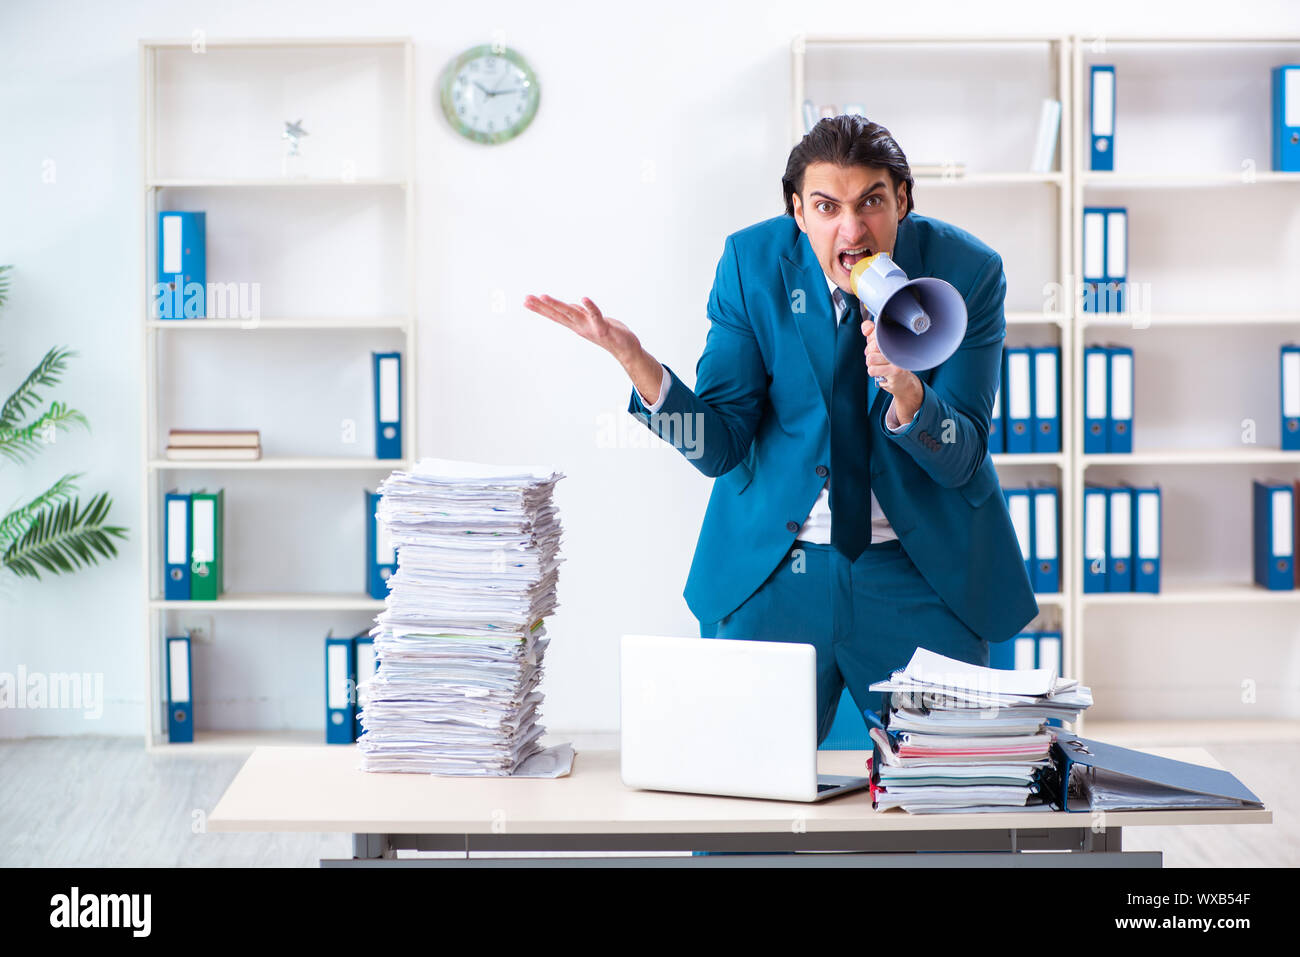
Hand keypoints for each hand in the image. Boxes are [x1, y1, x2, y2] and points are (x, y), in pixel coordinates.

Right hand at [524, 294, 641, 364]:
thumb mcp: (592, 321)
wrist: (626, 349)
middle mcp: (580, 326)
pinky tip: (583, 298)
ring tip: (544, 296)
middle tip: (527, 298)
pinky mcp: (604, 327)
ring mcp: (590, 327)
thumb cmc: (609, 333)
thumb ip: (581, 313)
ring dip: (557, 304)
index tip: (526, 301)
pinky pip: (596, 315)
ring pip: (571, 313)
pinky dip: (590, 307)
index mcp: (576, 324)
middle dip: (542, 306)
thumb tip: (569, 305)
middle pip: (558, 313)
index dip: (540, 308)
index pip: (555, 315)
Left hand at [862, 318, 922, 424]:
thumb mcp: (881, 345)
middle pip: (873, 345)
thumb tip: (866, 329)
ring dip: (871, 364)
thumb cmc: (891, 361)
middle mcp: (899, 345)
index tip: (875, 342)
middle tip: (877, 356)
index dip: (871, 338)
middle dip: (870, 352)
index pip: (875, 331)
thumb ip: (872, 334)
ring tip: (880, 365)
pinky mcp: (895, 371)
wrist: (904, 381)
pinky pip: (872, 370)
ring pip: (870, 358)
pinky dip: (873, 372)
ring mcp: (898, 358)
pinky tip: (881, 372)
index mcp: (896, 336)